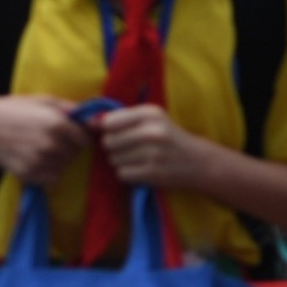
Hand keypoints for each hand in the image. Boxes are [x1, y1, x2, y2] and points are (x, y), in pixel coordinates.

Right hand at [0, 95, 92, 186]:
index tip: (68, 135)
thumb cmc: (12, 109)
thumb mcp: (42, 101)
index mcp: (57, 124)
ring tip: (40, 150)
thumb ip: (70, 108)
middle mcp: (52, 144)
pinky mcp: (29, 174)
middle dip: (67, 148)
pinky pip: (51, 179)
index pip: (85, 140)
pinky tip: (36, 161)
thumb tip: (95, 119)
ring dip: (58, 161)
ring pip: (64, 167)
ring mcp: (40, 161)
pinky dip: (48, 173)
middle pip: (74, 155)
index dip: (78, 137)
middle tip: (49, 140)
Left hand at [95, 105, 211, 189]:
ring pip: (113, 159)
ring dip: (120, 161)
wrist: (197, 161)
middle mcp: (152, 131)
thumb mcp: (150, 119)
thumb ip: (121, 118)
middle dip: (113, 147)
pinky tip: (140, 169)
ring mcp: (153, 153)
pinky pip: (121, 173)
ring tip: (137, 158)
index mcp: (150, 113)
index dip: (107, 130)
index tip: (116, 133)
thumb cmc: (167, 137)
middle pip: (108, 142)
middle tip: (129, 148)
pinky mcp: (152, 172)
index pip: (109, 122)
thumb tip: (89, 122)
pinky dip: (127, 173)